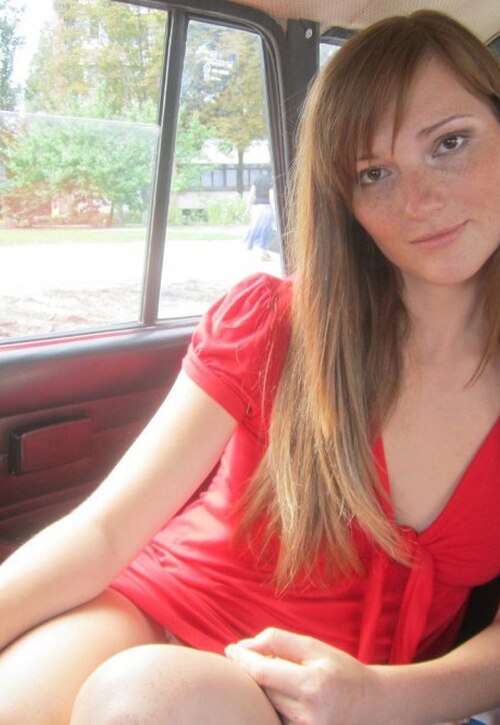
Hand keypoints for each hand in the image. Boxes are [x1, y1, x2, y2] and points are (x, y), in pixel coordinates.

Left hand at [225, 628, 384, 724]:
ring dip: (266, 689)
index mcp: (313, 685)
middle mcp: (309, 714)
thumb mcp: (314, 648)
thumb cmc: (340, 670)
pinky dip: (275, 706)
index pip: (263, 673)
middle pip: (263, 690)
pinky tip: (289, 697)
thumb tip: (243, 646)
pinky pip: (277, 719)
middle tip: (260, 659)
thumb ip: (278, 642)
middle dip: (255, 671)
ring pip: (268, 706)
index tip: (229, 650)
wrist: (372, 706)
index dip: (242, 660)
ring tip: (285, 679)